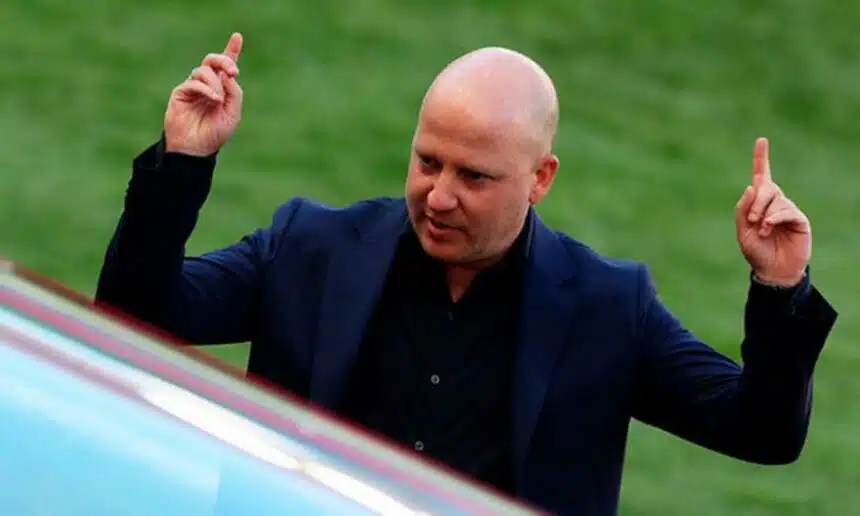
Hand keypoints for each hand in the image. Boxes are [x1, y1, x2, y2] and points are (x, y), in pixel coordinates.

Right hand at [164, 32, 243, 156]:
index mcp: (222, 89)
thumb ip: (234, 92)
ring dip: (215, 83)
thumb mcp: (233, 113)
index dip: (231, 50)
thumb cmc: (215, 133)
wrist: (196, 148)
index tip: (237, 36)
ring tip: (218, 100)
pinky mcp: (181, 92)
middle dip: (224, 60)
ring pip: (204, 71)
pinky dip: (206, 89)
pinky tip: (214, 99)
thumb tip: (227, 72)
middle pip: (213, 61)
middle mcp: (207, 85)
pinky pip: (194, 82)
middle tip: (233, 71)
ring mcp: (193, 87)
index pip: (225, 66)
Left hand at [735, 137, 810, 286]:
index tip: (761, 140)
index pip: (760, 177)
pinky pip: (786, 210)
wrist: (772, 270)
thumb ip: (742, 210)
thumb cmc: (756, 252)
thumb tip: (751, 186)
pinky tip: (769, 228)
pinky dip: (775, 217)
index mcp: (758, 203)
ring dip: (764, 213)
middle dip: (756, 202)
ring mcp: (787, 210)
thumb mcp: (742, 231)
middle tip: (752, 220)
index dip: (761, 158)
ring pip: (775, 199)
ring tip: (762, 230)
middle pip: (765, 187)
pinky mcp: (799, 219)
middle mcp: (774, 202)